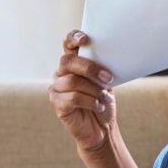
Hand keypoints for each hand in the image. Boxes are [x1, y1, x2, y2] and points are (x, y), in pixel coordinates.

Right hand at [48, 30, 117, 153]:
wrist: (102, 129)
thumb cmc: (103, 102)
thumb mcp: (106, 82)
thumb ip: (102, 68)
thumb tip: (110, 56)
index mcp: (73, 64)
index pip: (67, 44)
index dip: (73, 38)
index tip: (85, 39)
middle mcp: (61, 73)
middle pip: (67, 61)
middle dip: (90, 68)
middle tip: (108, 79)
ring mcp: (57, 88)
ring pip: (72, 81)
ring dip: (94, 90)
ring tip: (105, 98)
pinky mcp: (57, 104)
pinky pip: (72, 98)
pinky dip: (90, 102)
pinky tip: (99, 106)